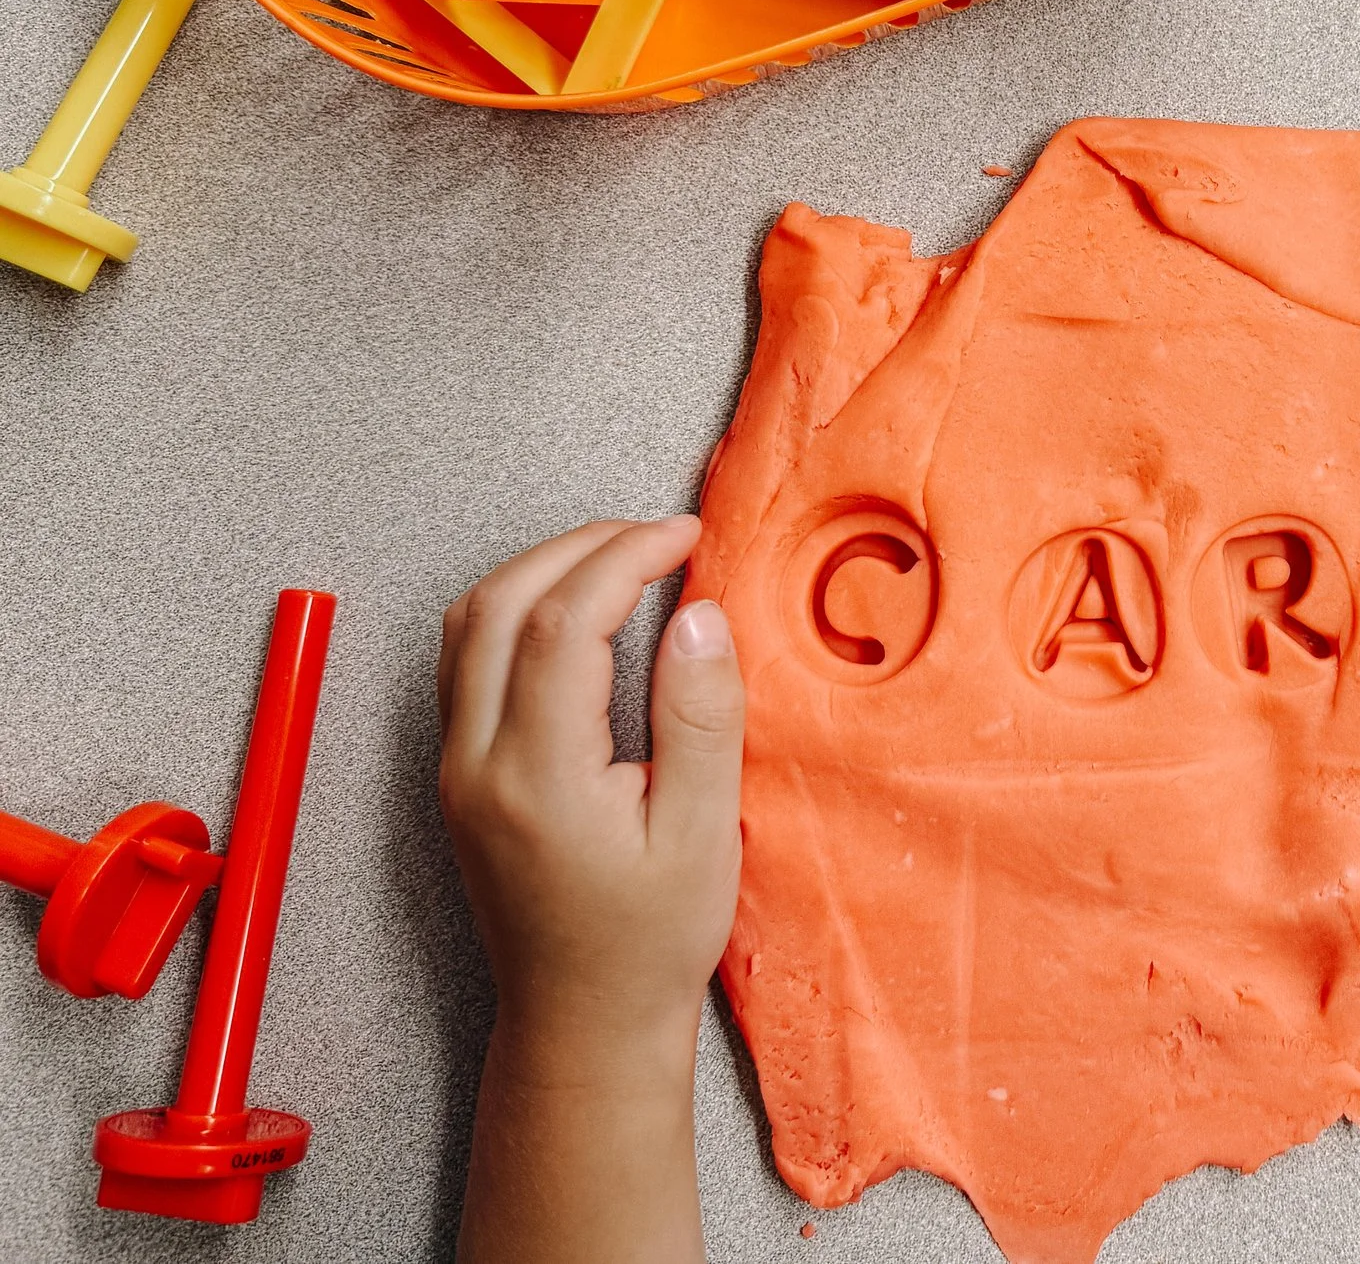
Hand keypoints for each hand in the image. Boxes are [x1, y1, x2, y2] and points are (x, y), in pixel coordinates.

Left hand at [437, 516, 743, 1050]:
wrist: (583, 1022)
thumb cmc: (648, 944)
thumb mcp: (703, 834)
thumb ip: (699, 717)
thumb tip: (697, 614)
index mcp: (538, 776)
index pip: (566, 620)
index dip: (627, 557)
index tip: (684, 538)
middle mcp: (477, 763)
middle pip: (502, 602)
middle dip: (583, 546)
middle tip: (657, 536)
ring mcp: (456, 767)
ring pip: (470, 622)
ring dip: (543, 569)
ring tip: (622, 560)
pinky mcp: (459, 773)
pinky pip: (467, 658)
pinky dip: (520, 608)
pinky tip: (579, 610)